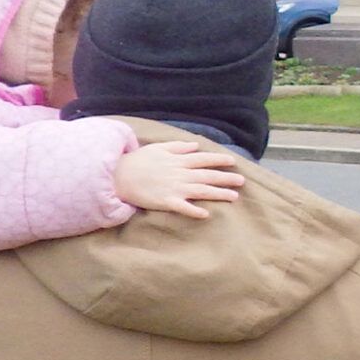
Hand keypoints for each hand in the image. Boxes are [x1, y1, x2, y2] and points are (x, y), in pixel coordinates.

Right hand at [115, 141, 244, 218]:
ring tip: (234, 197)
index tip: (233, 162)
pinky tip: (206, 214)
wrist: (117, 176)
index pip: (203, 159)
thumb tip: (195, 145)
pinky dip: (193, 210)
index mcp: (178, 161)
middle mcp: (179, 174)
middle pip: (207, 175)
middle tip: (242, 181)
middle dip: (226, 178)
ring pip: (200, 190)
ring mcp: (173, 188)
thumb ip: (178, 146)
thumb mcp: (158, 148)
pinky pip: (182, 207)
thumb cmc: (137, 161)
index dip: (219, 160)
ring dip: (218, 193)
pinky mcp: (165, 201)